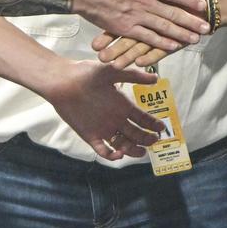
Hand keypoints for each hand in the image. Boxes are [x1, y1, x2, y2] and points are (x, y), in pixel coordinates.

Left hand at [40, 58, 164, 160]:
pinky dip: (112, 156)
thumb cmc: (87, 74)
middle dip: (147, 139)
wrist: (64, 82)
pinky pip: (103, 151)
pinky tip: (118, 154)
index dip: (153, 124)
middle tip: (154, 141)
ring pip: (123, 144)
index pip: (142, 119)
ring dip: (133, 150)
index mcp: (123, 105)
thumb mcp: (113, 72)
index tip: (162, 128)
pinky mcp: (91, 136)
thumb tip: (156, 79)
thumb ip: (134, 76)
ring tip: (140, 151)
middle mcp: (116, 119)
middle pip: (136, 134)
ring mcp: (104, 129)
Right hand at [72, 0, 207, 53]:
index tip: (201, 5)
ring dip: (180, 34)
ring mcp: (134, 15)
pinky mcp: (124, 27)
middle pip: (173, 12)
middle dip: (191, 21)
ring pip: (163, 27)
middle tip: (206, 27)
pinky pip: (146, 37)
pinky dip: (160, 43)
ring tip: (195, 40)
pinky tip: (171, 47)